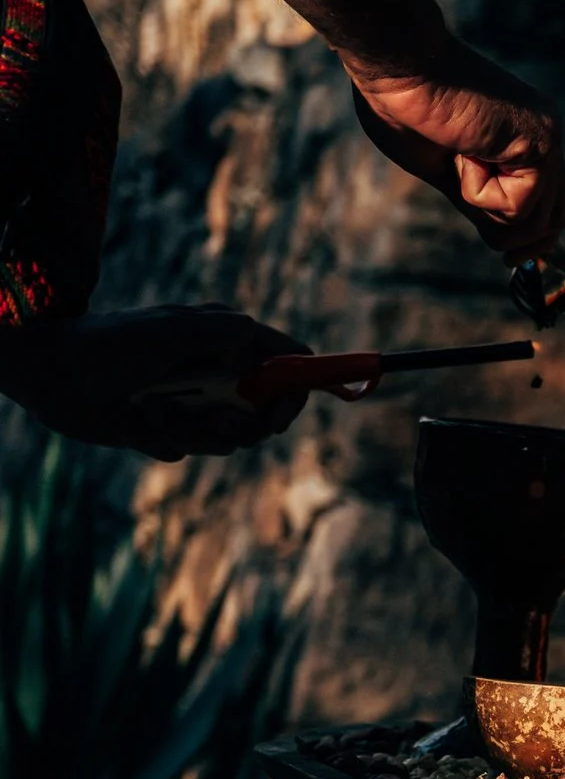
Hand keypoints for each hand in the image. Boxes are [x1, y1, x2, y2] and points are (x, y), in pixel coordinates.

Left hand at [2, 306, 310, 459]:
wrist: (53, 373)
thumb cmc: (112, 344)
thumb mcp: (177, 328)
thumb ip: (230, 333)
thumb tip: (259, 359)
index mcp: (229, 339)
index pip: (290, 365)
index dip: (297, 392)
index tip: (278, 415)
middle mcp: (218, 371)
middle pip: (265, 413)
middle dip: (242, 426)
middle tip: (216, 423)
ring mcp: (195, 402)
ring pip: (226, 439)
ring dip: (189, 432)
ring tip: (150, 410)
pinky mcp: (169, 428)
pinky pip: (187, 450)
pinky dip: (161, 439)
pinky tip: (132, 420)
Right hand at [345, 35, 564, 257]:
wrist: (396, 63)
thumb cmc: (404, 107)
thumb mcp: (446, 171)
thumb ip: (480, 200)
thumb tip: (504, 244)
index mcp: (526, 139)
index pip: (551, 201)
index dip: (534, 237)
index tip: (511, 262)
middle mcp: (546, 137)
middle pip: (558, 215)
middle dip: (522, 242)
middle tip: (495, 243)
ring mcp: (548, 139)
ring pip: (536, 220)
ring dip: (485, 206)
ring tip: (460, 159)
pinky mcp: (542, 144)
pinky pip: (518, 206)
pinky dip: (480, 193)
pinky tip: (464, 151)